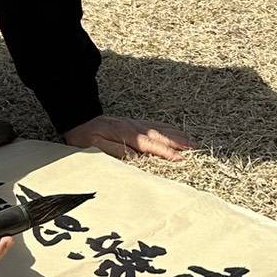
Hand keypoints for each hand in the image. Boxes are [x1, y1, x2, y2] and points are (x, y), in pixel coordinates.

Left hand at [61, 116, 196, 161]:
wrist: (79, 117)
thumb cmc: (86, 135)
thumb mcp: (95, 145)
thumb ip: (116, 151)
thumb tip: (136, 157)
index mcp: (127, 136)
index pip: (151, 146)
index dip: (167, 153)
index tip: (181, 159)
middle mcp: (135, 128)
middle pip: (162, 136)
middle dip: (179, 143)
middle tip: (197, 150)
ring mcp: (136, 124)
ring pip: (161, 129)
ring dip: (178, 136)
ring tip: (193, 142)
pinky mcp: (135, 123)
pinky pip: (156, 124)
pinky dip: (169, 128)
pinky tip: (176, 131)